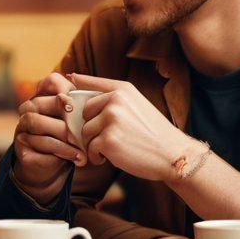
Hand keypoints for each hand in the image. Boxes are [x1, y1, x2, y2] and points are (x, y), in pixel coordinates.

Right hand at [12, 73, 82, 204]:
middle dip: (63, 116)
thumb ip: (82, 108)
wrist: (51, 165)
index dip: (62, 88)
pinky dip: (61, 150)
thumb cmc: (68, 139)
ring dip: (64, 136)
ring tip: (82, 148)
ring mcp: (22, 128)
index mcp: (44, 97)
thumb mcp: (77, 122)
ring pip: (38, 124)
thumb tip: (96, 98)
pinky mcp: (21, 147)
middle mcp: (28, 110)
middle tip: (83, 129)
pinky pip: (39, 144)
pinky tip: (76, 157)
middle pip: (39, 103)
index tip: (74, 105)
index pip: (50, 82)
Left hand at [71, 73, 197, 180]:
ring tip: (110, 149)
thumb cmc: (152, 132)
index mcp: (122, 89)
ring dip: (93, 144)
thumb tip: (75, 80)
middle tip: (105, 138)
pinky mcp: (108, 140)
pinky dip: (96, 157)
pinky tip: (109, 158)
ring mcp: (111, 119)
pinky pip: (89, 148)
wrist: (173, 155)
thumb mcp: (136, 104)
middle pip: (83, 112)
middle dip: (90, 127)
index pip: (88, 83)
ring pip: (85, 132)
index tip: (65, 91)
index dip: (74, 89)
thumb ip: (111, 96)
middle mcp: (115, 100)